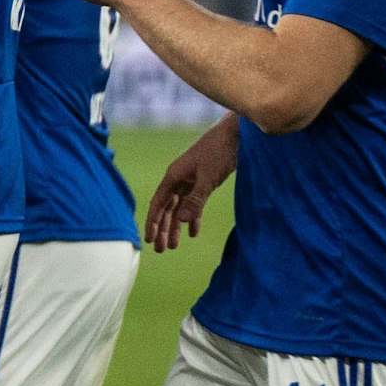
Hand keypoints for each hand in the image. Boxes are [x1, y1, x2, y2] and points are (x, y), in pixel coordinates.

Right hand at [144, 117, 238, 252]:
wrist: (236, 134)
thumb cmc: (219, 151)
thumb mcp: (208, 177)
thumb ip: (196, 199)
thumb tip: (182, 221)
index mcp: (173, 176)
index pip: (158, 203)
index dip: (153, 222)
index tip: (150, 240)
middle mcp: (178, 179)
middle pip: (166, 208)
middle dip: (163, 229)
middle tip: (162, 250)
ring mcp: (190, 180)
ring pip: (179, 207)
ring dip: (177, 225)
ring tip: (175, 245)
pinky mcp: (203, 181)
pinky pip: (193, 203)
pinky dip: (193, 217)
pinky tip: (193, 231)